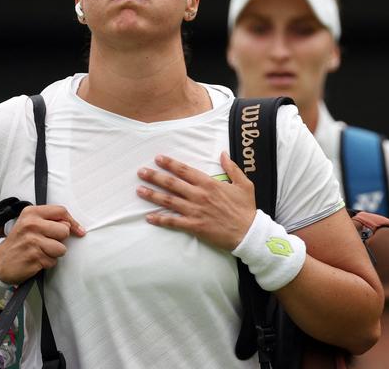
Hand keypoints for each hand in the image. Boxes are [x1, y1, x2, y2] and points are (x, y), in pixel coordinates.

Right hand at [0, 205, 84, 283]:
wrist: (0, 261)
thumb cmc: (20, 241)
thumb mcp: (30, 222)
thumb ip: (49, 220)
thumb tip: (74, 226)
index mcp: (31, 213)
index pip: (61, 211)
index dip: (73, 222)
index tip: (79, 231)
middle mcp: (31, 225)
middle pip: (64, 230)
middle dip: (61, 239)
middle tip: (49, 242)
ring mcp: (32, 241)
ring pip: (61, 248)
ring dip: (55, 253)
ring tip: (42, 251)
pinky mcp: (34, 257)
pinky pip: (53, 261)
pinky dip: (48, 263)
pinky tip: (37, 260)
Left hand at [136, 152, 255, 250]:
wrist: (249, 233)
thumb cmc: (246, 208)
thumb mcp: (243, 184)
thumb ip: (232, 167)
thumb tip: (223, 153)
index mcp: (209, 183)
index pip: (184, 170)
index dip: (170, 164)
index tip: (157, 158)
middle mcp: (199, 195)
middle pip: (172, 183)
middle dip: (155, 176)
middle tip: (141, 172)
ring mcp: (195, 211)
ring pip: (169, 201)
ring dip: (153, 195)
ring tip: (139, 190)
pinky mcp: (194, 226)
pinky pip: (174, 222)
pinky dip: (160, 219)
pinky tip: (149, 217)